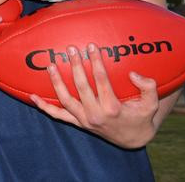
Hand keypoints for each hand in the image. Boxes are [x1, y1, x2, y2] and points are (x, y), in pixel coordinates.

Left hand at [30, 43, 160, 147]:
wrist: (133, 139)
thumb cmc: (141, 116)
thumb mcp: (152, 104)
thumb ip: (148, 87)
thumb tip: (134, 74)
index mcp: (112, 108)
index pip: (101, 80)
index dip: (95, 62)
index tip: (91, 46)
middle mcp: (96, 114)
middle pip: (81, 86)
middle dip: (75, 66)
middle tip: (71, 49)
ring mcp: (84, 120)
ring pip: (65, 100)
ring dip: (56, 82)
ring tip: (51, 65)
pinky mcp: (78, 123)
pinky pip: (57, 116)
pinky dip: (44, 107)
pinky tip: (32, 97)